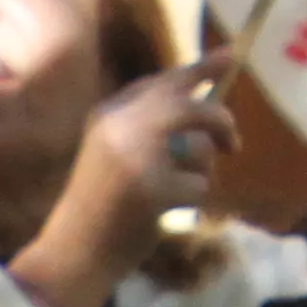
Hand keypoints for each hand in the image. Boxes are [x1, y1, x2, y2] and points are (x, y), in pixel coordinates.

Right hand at [6, 61, 234, 306]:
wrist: (75, 251)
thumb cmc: (99, 205)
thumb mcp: (115, 151)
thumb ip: (150, 124)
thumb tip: (206, 102)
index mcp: (110, 112)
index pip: (164, 81)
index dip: (200, 69)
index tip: (230, 55)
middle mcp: (121, 125)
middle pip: (191, 107)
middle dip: (220, 123)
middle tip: (232, 145)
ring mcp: (135, 155)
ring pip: (199, 147)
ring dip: (202, 171)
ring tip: (179, 190)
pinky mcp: (151, 188)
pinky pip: (199, 185)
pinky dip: (194, 200)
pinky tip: (169, 211)